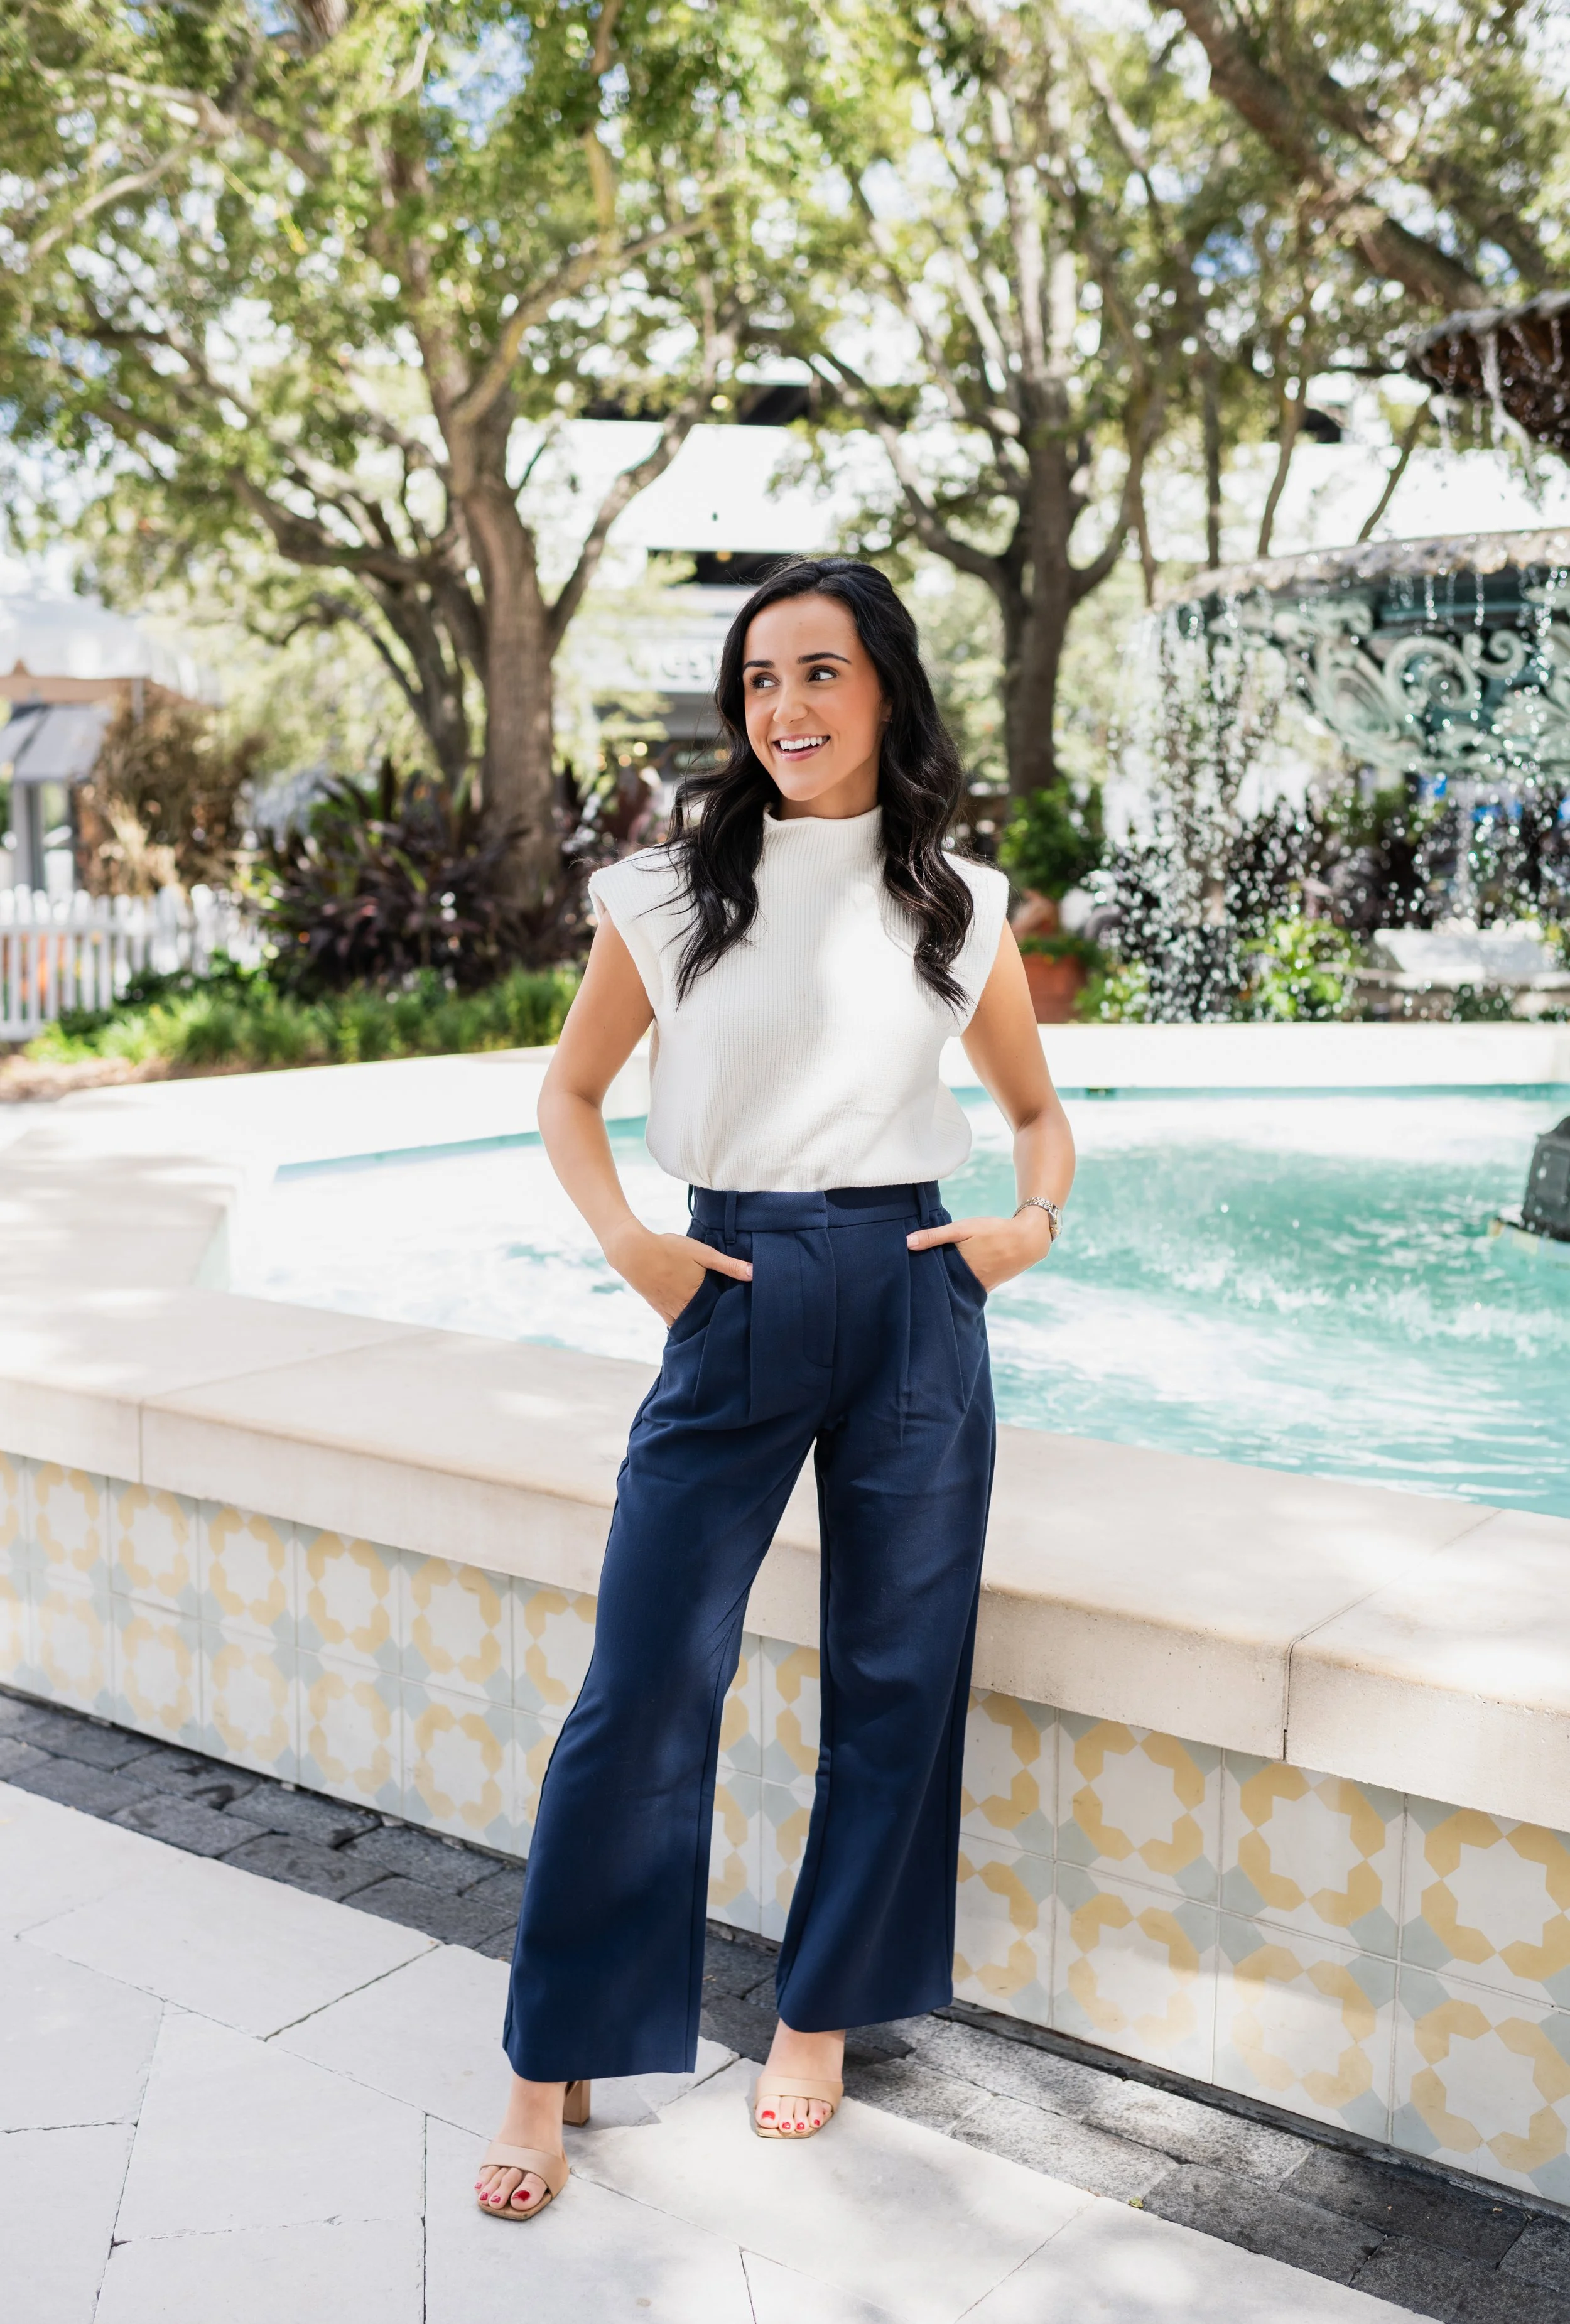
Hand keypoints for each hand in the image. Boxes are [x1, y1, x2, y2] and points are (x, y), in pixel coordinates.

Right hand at [604, 1223, 752, 1324]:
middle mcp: (683, 1309)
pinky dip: (685, 1325)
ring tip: (715, 1327)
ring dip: (701, 1326)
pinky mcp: (659, 1308)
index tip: (742, 1320)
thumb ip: (729, 1265)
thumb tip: (755, 1273)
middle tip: (733, 1326)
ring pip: (690, 1326)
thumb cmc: (669, 1249)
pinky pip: (674, 1324)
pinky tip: (692, 1326)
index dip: (730, 1317)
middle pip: (705, 1323)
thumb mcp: (703, 1253)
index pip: (719, 1314)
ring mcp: (669, 1311)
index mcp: (697, 1298)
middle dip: (717, 1325)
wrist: (633, 1252)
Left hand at [905, 1208, 1054, 1292]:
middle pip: (942, 1286)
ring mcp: (979, 1288)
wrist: (1028, 1240)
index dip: (919, 1276)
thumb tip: (907, 1242)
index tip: (906, 1273)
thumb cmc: (993, 1231)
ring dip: (944, 1286)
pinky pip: (968, 1290)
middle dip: (929, 1283)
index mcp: (958, 1269)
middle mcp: (967, 1283)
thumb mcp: (963, 1229)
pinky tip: (951, 1281)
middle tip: (913, 1278)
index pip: (931, 1278)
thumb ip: (935, 1236)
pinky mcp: (987, 1287)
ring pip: (955, 1289)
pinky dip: (959, 1287)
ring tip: (929, 1280)